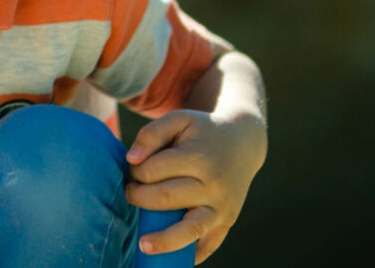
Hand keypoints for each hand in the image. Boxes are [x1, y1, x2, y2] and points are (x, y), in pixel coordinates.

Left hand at [124, 109, 265, 263]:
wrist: (243, 142)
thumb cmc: (201, 131)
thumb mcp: (179, 120)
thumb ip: (151, 133)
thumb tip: (131, 160)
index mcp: (199, 157)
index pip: (154, 170)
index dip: (136, 171)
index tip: (134, 169)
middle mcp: (214, 185)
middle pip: (166, 199)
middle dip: (139, 198)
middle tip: (132, 193)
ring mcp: (223, 206)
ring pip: (190, 229)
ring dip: (164, 240)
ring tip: (143, 246)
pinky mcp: (228, 221)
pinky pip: (210, 244)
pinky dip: (193, 254)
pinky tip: (173, 260)